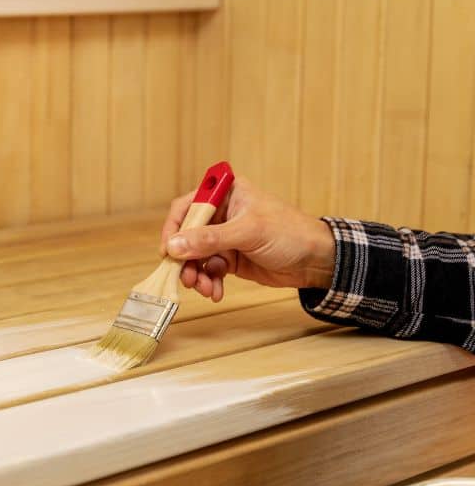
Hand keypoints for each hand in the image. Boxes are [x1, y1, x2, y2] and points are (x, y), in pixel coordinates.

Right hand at [160, 177, 335, 300]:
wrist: (316, 260)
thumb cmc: (289, 233)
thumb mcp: (248, 232)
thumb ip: (210, 239)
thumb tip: (174, 247)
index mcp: (225, 194)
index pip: (187, 207)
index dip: (174, 229)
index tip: (168, 251)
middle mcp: (221, 214)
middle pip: (187, 235)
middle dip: (185, 259)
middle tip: (186, 278)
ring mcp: (224, 237)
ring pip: (196, 256)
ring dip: (196, 274)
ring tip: (205, 288)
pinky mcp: (230, 258)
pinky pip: (209, 270)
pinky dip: (209, 282)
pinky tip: (216, 291)